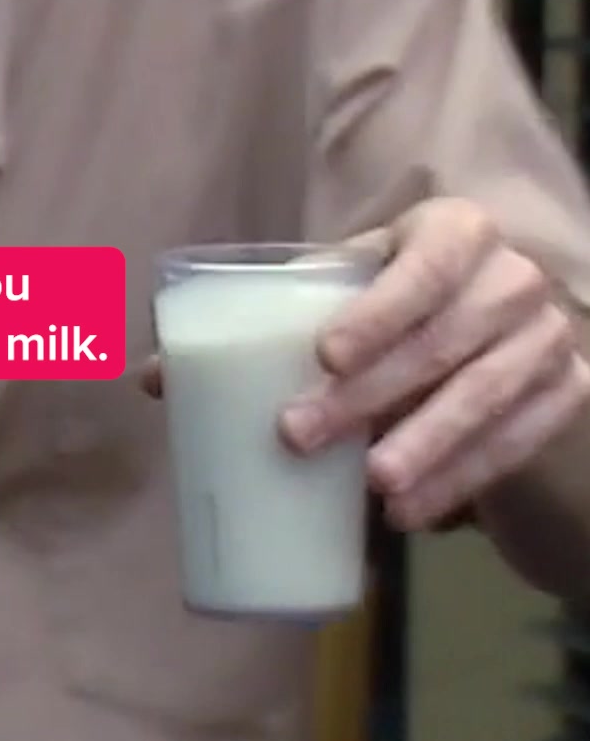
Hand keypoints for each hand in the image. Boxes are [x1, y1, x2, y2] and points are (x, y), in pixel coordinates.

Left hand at [279, 198, 589, 529]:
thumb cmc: (403, 296)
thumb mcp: (363, 279)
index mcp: (459, 229)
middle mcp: (515, 276)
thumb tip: (188, 362)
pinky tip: (415, 510)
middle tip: (302, 435)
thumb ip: (300, 302)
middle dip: (369, 395)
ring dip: (424, 447)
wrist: (494, 325)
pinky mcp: (568, 391)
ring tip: (374, 488)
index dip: (377, 312)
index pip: (423, 267)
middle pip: (442, 341)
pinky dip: (461, 479)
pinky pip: (515, 443)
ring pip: (484, 397)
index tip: (324, 356)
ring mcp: (550, 336)